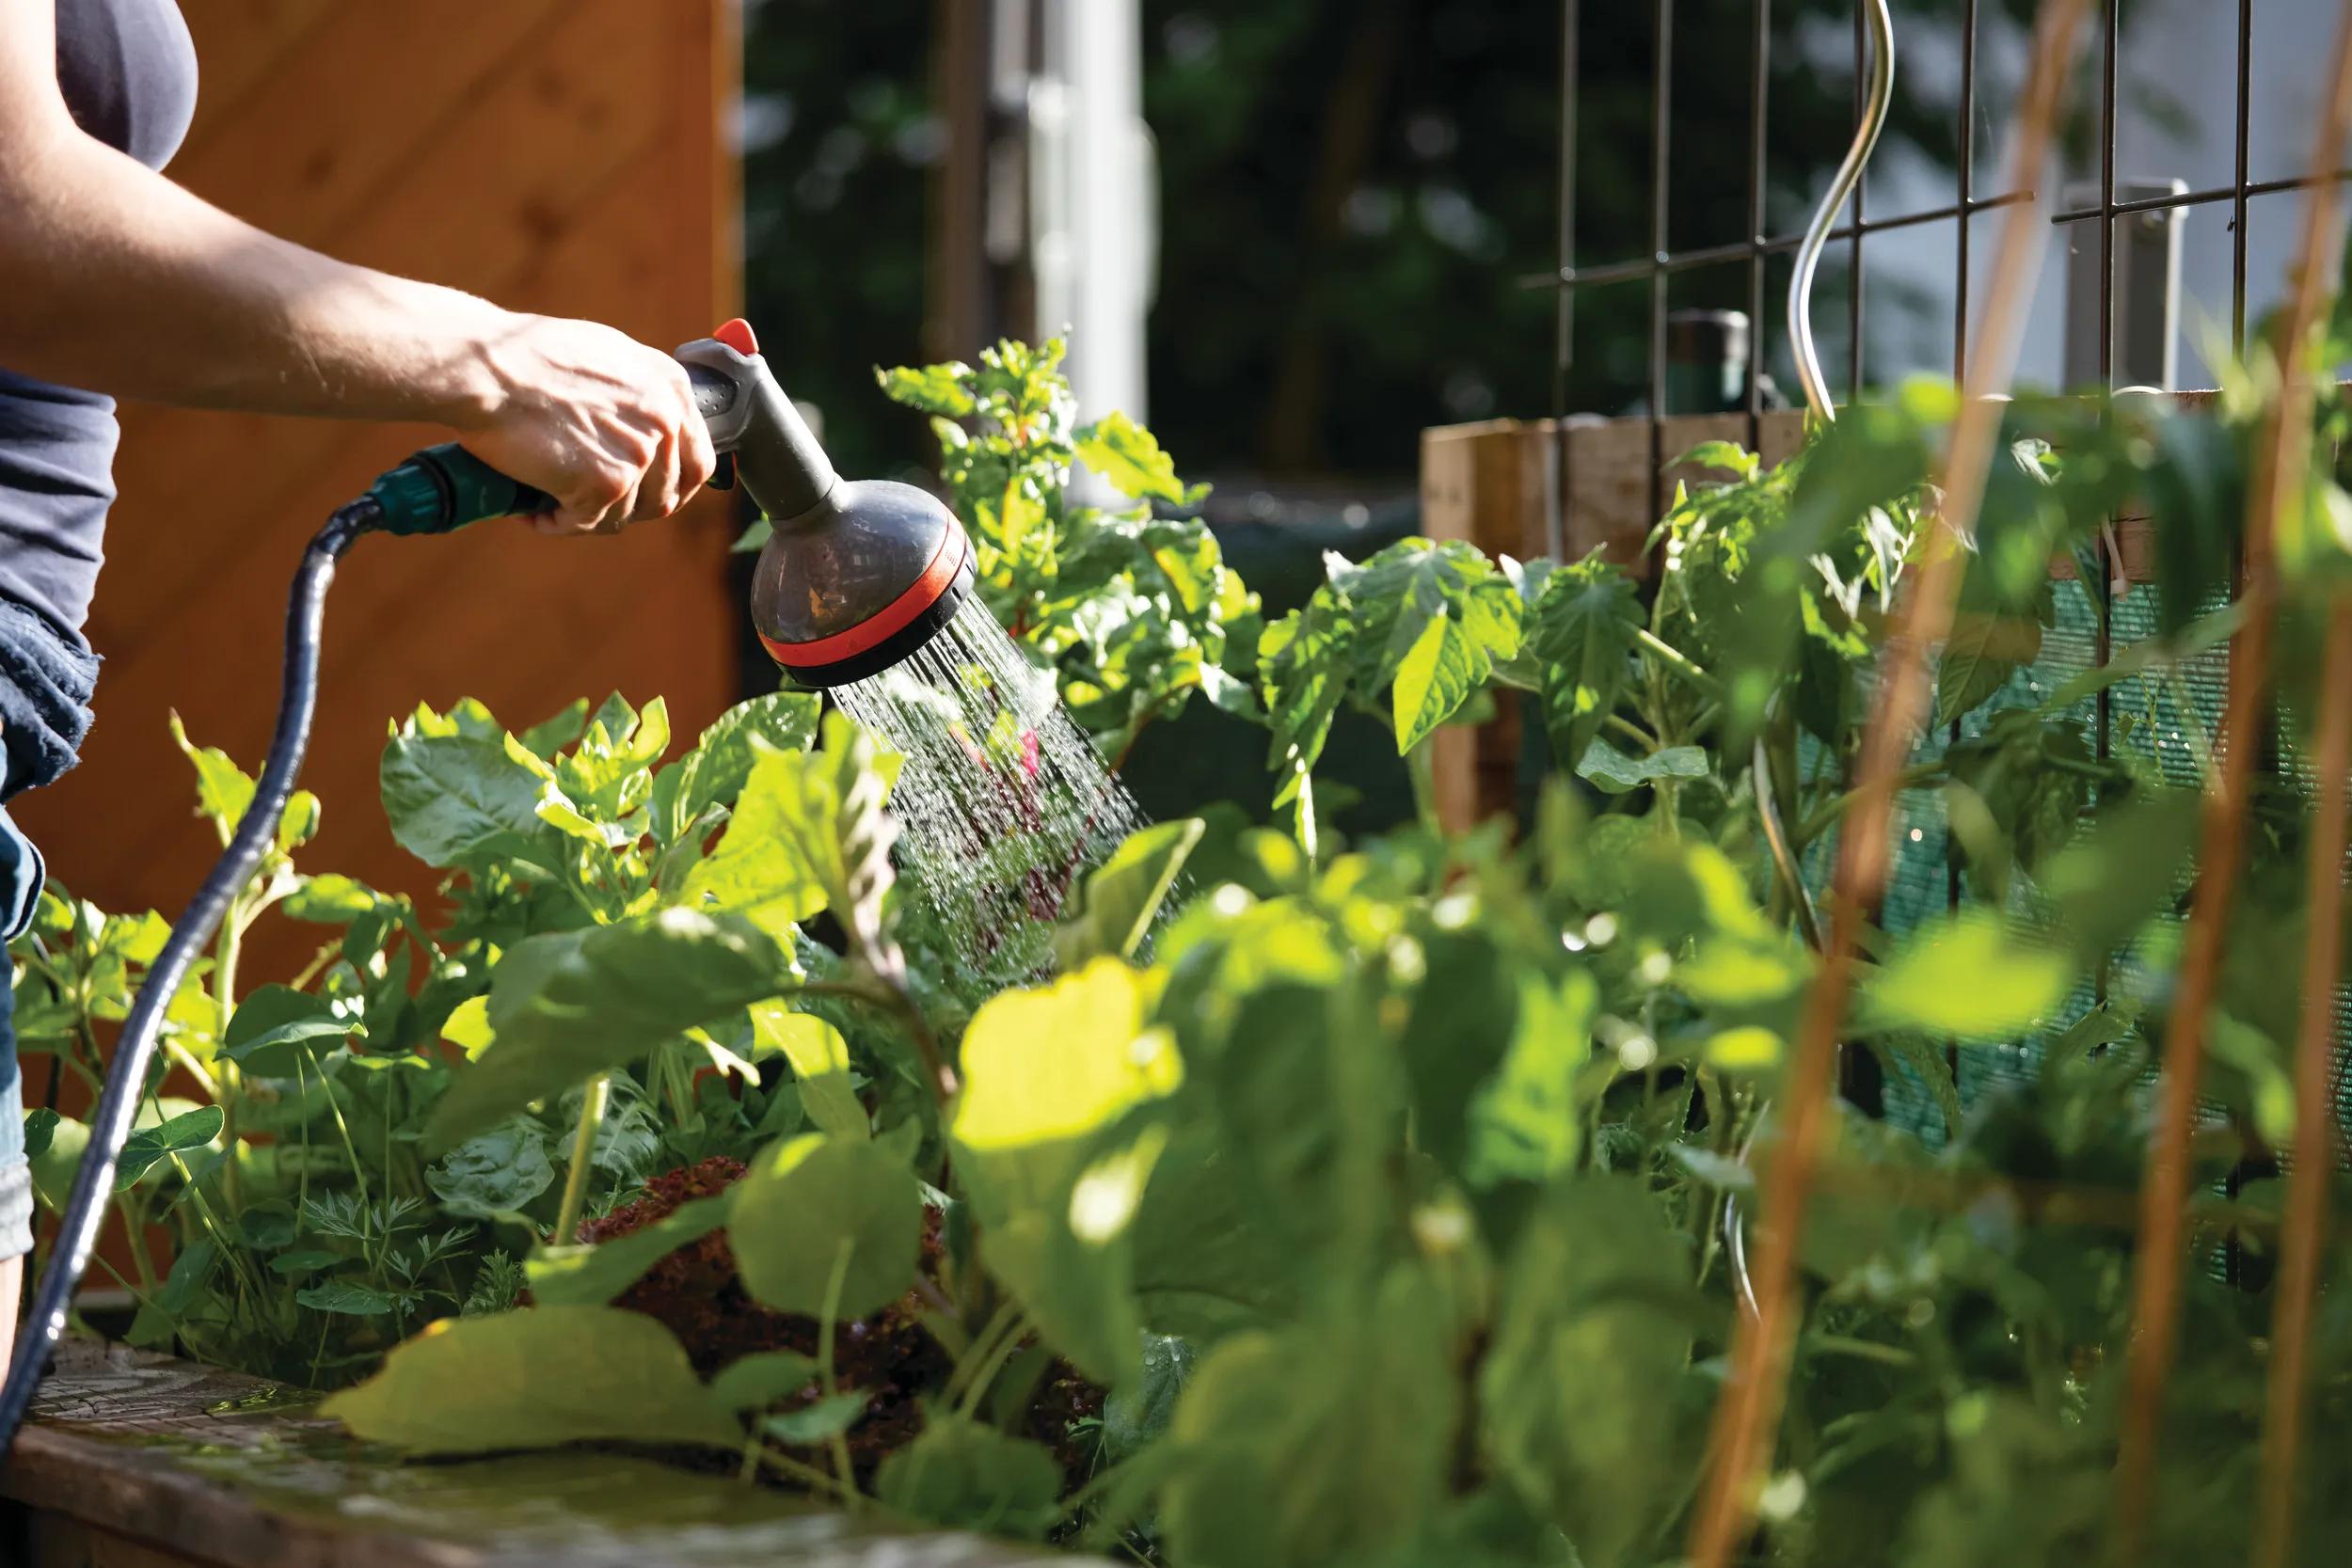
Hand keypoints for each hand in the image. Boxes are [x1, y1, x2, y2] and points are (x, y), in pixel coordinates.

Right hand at [453, 314, 716, 534]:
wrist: (484, 366)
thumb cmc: (525, 354)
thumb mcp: (605, 355)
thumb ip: (638, 390)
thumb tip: (647, 423)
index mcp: (671, 387)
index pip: (697, 458)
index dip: (672, 485)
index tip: (645, 494)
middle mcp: (665, 420)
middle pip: (668, 494)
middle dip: (632, 509)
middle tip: (595, 508)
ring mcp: (639, 453)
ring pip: (627, 514)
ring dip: (590, 517)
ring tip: (554, 505)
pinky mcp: (608, 483)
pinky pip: (588, 522)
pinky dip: (559, 523)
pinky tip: (535, 512)